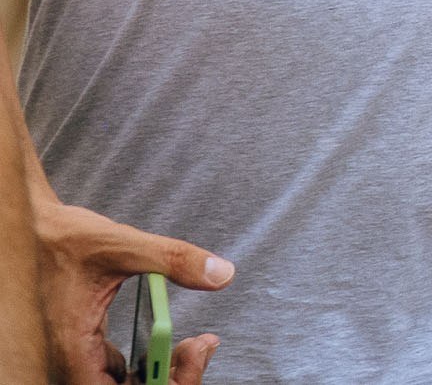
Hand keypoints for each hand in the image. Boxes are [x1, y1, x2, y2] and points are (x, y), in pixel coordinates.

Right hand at [36, 199, 226, 383]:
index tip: (191, 354)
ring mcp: (77, 355)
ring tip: (196, 344)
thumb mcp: (124, 244)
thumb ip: (174, 259)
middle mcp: (71, 359)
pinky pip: (116, 373)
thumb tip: (223, 273)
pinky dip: (146, 362)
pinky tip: (170, 340)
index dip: (158, 384)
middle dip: (170, 378)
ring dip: (161, 373)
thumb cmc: (67, 238)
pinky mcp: (85, 346)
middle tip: (202, 345)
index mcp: (74, 346)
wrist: (38, 231)